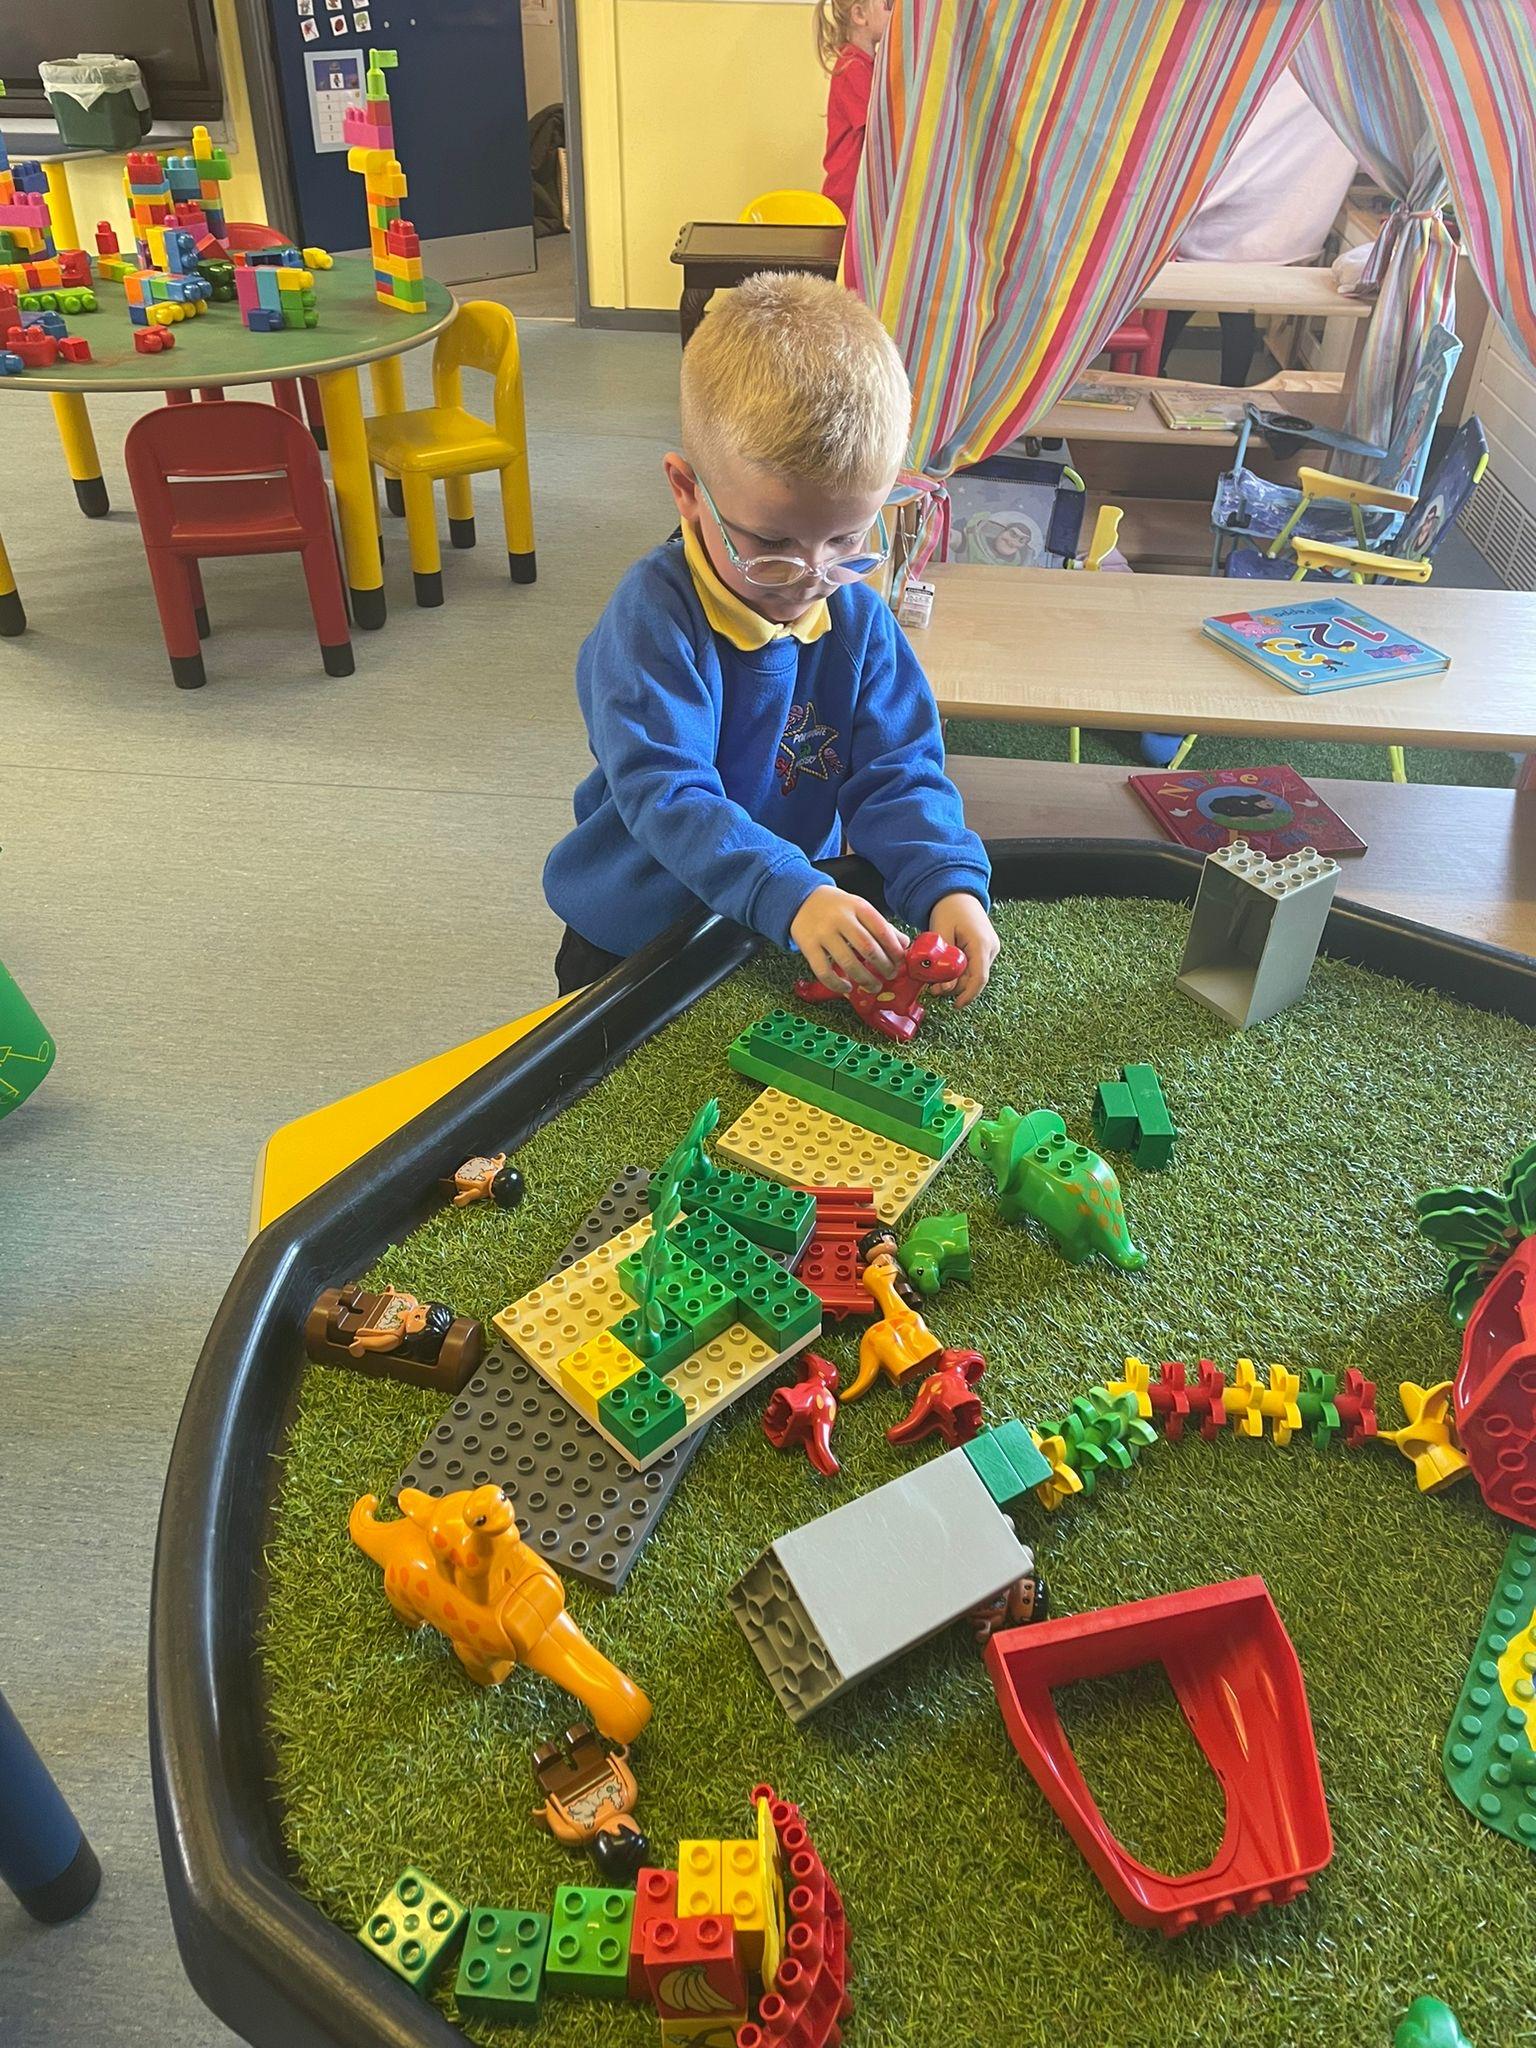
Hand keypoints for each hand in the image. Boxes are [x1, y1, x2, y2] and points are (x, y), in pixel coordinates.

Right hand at [790, 886, 906, 994]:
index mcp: (857, 907)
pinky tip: (847, 987)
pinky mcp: (808, 946)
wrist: (802, 899)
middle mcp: (840, 919)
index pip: (881, 930)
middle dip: (883, 966)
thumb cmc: (837, 908)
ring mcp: (823, 933)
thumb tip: (903, 944)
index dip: (894, 949)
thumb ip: (880, 925)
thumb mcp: (860, 908)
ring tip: (874, 986)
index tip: (900, 962)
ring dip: (865, 979)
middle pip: (868, 947)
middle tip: (890, 975)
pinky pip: (824, 971)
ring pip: (848, 962)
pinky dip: (837, 984)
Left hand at [927, 893, 998, 1005]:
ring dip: (956, 980)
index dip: (968, 995)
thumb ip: (941, 962)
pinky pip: (973, 967)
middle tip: (933, 989)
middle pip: (975, 979)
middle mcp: (991, 948)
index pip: (979, 978)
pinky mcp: (985, 950)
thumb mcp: (940, 933)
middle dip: (955, 988)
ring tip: (936, 979)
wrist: (958, 894)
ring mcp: (990, 949)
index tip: (955, 1006)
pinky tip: (945, 970)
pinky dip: (960, 971)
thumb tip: (941, 988)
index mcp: (981, 944)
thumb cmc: (949, 909)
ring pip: (974, 974)